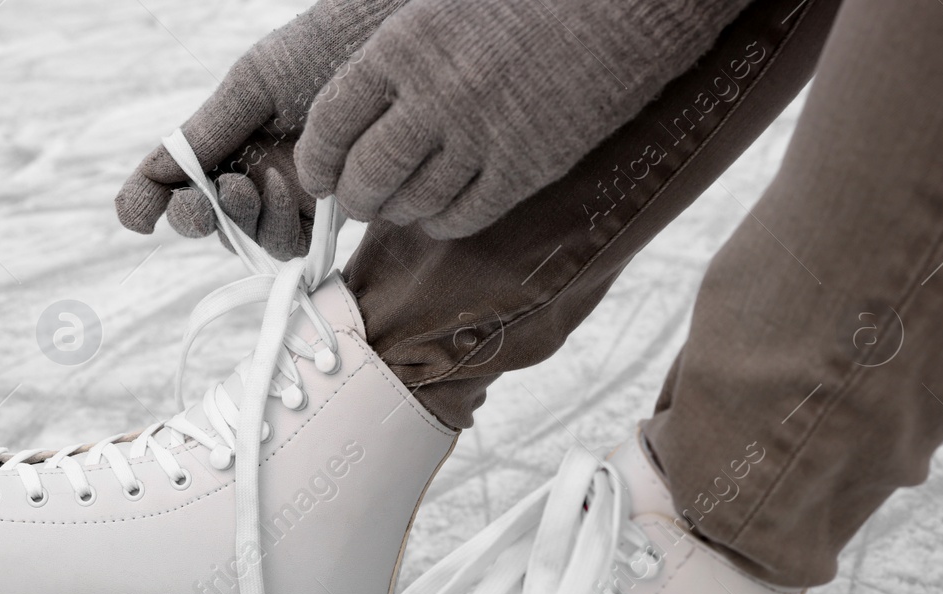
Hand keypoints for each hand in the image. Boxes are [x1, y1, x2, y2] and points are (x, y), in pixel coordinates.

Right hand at [116, 0, 405, 258]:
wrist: (397, 38)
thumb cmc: (325, 47)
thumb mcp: (254, 83)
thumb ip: (206, 132)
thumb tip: (155, 181)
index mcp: (228, 136)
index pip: (176, 181)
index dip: (149, 203)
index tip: (138, 217)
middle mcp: (255, 169)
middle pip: (210, 220)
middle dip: (201, 217)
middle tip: (210, 200)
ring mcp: (293, 194)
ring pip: (250, 239)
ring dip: (244, 222)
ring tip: (259, 182)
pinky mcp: (333, 213)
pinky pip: (294, 245)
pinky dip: (283, 229)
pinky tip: (294, 193)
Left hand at [296, 0, 743, 238]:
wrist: (625, 2)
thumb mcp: (443, 11)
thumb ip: (395, 63)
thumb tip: (350, 125)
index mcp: (403, 46)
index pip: (329, 123)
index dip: (317, 161)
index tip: (321, 175)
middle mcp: (435, 94)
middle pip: (365, 177)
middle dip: (354, 200)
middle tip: (359, 201)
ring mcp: (481, 136)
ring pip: (412, 205)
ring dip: (399, 213)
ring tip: (404, 201)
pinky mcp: (524, 169)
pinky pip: (462, 218)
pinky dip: (444, 222)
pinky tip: (447, 209)